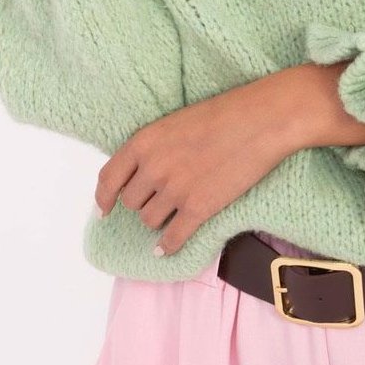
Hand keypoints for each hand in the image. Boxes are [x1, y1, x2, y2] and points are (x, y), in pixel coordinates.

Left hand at [94, 70, 304, 255]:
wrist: (260, 121)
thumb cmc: (222, 115)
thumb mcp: (174, 123)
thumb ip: (153, 148)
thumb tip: (141, 175)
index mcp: (143, 143)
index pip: (108, 178)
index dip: (104, 197)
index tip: (105, 209)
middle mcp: (153, 168)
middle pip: (131, 203)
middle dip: (142, 203)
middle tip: (159, 200)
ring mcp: (175, 190)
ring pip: (149, 221)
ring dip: (158, 220)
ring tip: (174, 213)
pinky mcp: (199, 208)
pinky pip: (174, 237)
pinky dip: (168, 246)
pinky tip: (166, 249)